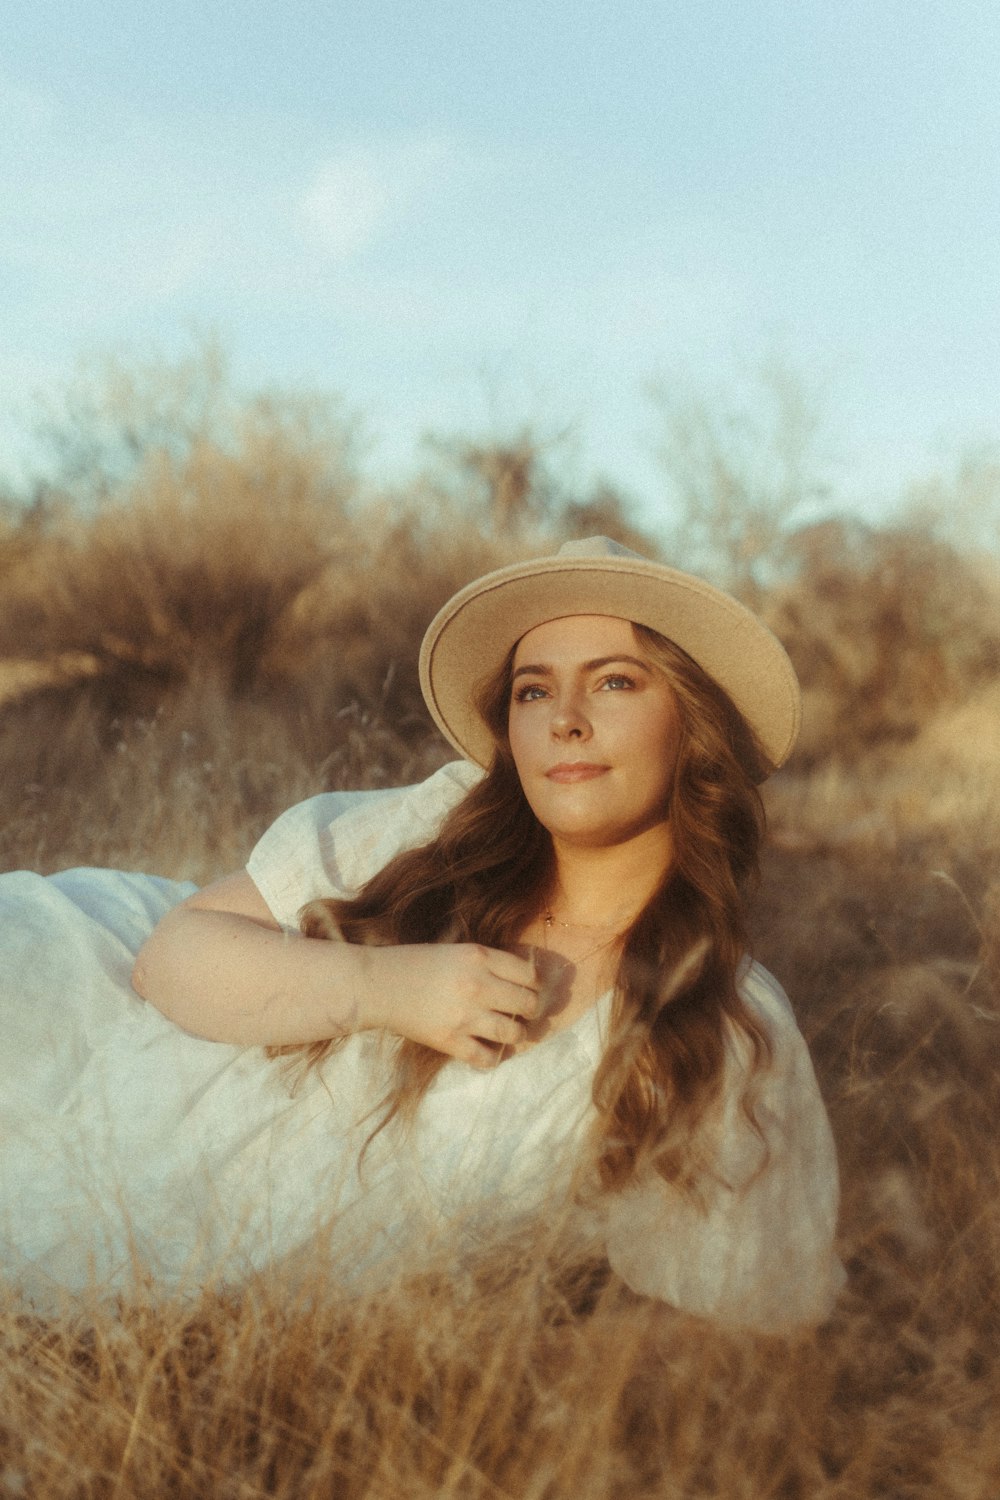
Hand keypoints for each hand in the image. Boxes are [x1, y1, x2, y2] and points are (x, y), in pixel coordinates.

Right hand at [360, 943, 542, 1068]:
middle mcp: (478, 985)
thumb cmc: (414, 962)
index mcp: (479, 957)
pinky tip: (490, 1050)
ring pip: (514, 1033)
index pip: (529, 974)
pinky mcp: (451, 1041)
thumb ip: (487, 961)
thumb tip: (522, 975)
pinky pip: (487, 1058)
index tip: (532, 989)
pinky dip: (493, 1057)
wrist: (377, 985)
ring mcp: (466, 1016)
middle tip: (527, 1012)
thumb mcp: (455, 949)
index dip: (536, 984)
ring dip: (518, 1034)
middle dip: (532, 1010)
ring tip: (513, 1032)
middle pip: (528, 1004)